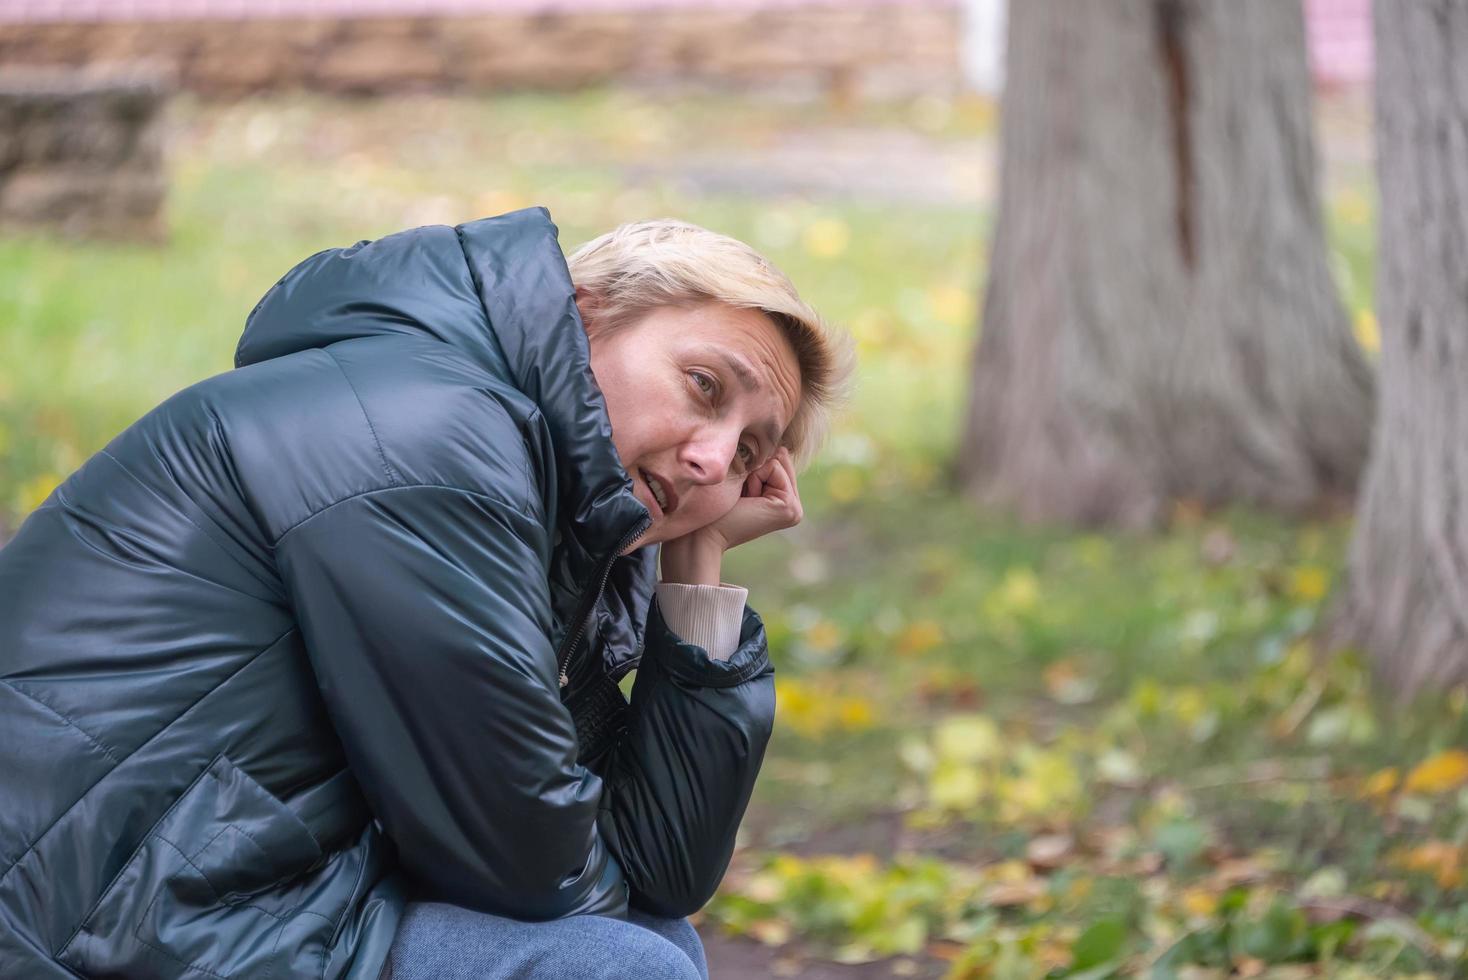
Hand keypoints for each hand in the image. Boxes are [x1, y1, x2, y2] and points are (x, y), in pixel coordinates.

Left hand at [659, 448, 803, 584]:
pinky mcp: (789, 508)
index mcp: (783, 502)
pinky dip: (754, 478)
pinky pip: (774, 467)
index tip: (740, 494)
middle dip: (755, 470)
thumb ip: (763, 463)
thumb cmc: (715, 507)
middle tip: (741, 497)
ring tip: (744, 500)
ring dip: (753, 475)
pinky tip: (747, 501)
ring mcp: (794, 509)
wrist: (704, 533)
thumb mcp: (741, 480)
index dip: (752, 469)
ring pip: (777, 461)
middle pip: (780, 459)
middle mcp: (794, 507)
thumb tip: (783, 448)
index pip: (777, 461)